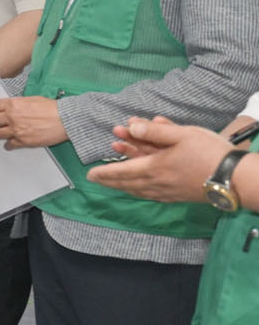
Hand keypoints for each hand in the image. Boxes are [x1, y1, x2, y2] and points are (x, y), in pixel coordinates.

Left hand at [0, 95, 66, 149]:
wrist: (64, 120)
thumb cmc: (53, 108)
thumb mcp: (33, 100)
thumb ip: (20, 104)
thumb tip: (14, 107)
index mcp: (14, 105)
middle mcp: (12, 117)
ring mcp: (16, 130)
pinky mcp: (23, 141)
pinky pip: (10, 144)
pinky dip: (8, 144)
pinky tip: (7, 145)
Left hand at [88, 117, 230, 203]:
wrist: (235, 178)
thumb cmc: (210, 153)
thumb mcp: (182, 134)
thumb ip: (155, 131)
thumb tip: (132, 127)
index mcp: (153, 169)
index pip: (120, 172)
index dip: (104, 172)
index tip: (90, 175)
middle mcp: (156, 184)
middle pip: (126, 183)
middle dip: (110, 178)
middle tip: (95, 177)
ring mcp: (167, 193)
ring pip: (138, 189)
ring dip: (125, 180)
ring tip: (114, 176)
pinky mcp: (178, 196)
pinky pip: (152, 193)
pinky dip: (140, 188)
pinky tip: (139, 186)